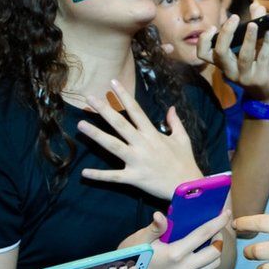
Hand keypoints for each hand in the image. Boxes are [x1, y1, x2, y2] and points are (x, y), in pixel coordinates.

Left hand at [78, 80, 202, 199]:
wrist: (188, 186)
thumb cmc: (185, 161)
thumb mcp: (183, 138)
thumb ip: (175, 122)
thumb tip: (171, 107)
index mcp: (152, 133)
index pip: (135, 110)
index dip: (124, 95)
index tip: (112, 82)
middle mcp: (142, 144)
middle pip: (120, 124)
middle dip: (104, 110)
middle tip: (89, 98)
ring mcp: (137, 160)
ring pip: (113, 145)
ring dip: (96, 135)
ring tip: (80, 124)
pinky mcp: (134, 177)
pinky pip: (114, 176)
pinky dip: (99, 175)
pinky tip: (84, 172)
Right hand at [141, 209, 229, 268]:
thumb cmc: (132, 257)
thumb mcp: (139, 239)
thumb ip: (154, 227)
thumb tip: (160, 215)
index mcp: (175, 254)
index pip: (204, 234)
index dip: (218, 222)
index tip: (226, 213)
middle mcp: (184, 268)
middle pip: (216, 252)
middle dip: (218, 238)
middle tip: (213, 228)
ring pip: (213, 264)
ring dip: (214, 250)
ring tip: (207, 239)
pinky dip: (205, 260)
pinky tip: (196, 251)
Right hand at [197, 10, 268, 103]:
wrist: (267, 93)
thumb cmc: (255, 65)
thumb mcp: (251, 47)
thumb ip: (252, 26)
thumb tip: (257, 6)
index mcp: (222, 62)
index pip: (203, 54)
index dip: (204, 40)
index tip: (213, 27)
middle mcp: (230, 70)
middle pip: (220, 53)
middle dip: (226, 34)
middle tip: (234, 18)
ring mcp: (245, 76)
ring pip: (243, 57)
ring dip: (249, 39)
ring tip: (254, 24)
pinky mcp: (260, 78)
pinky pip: (263, 58)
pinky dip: (266, 43)